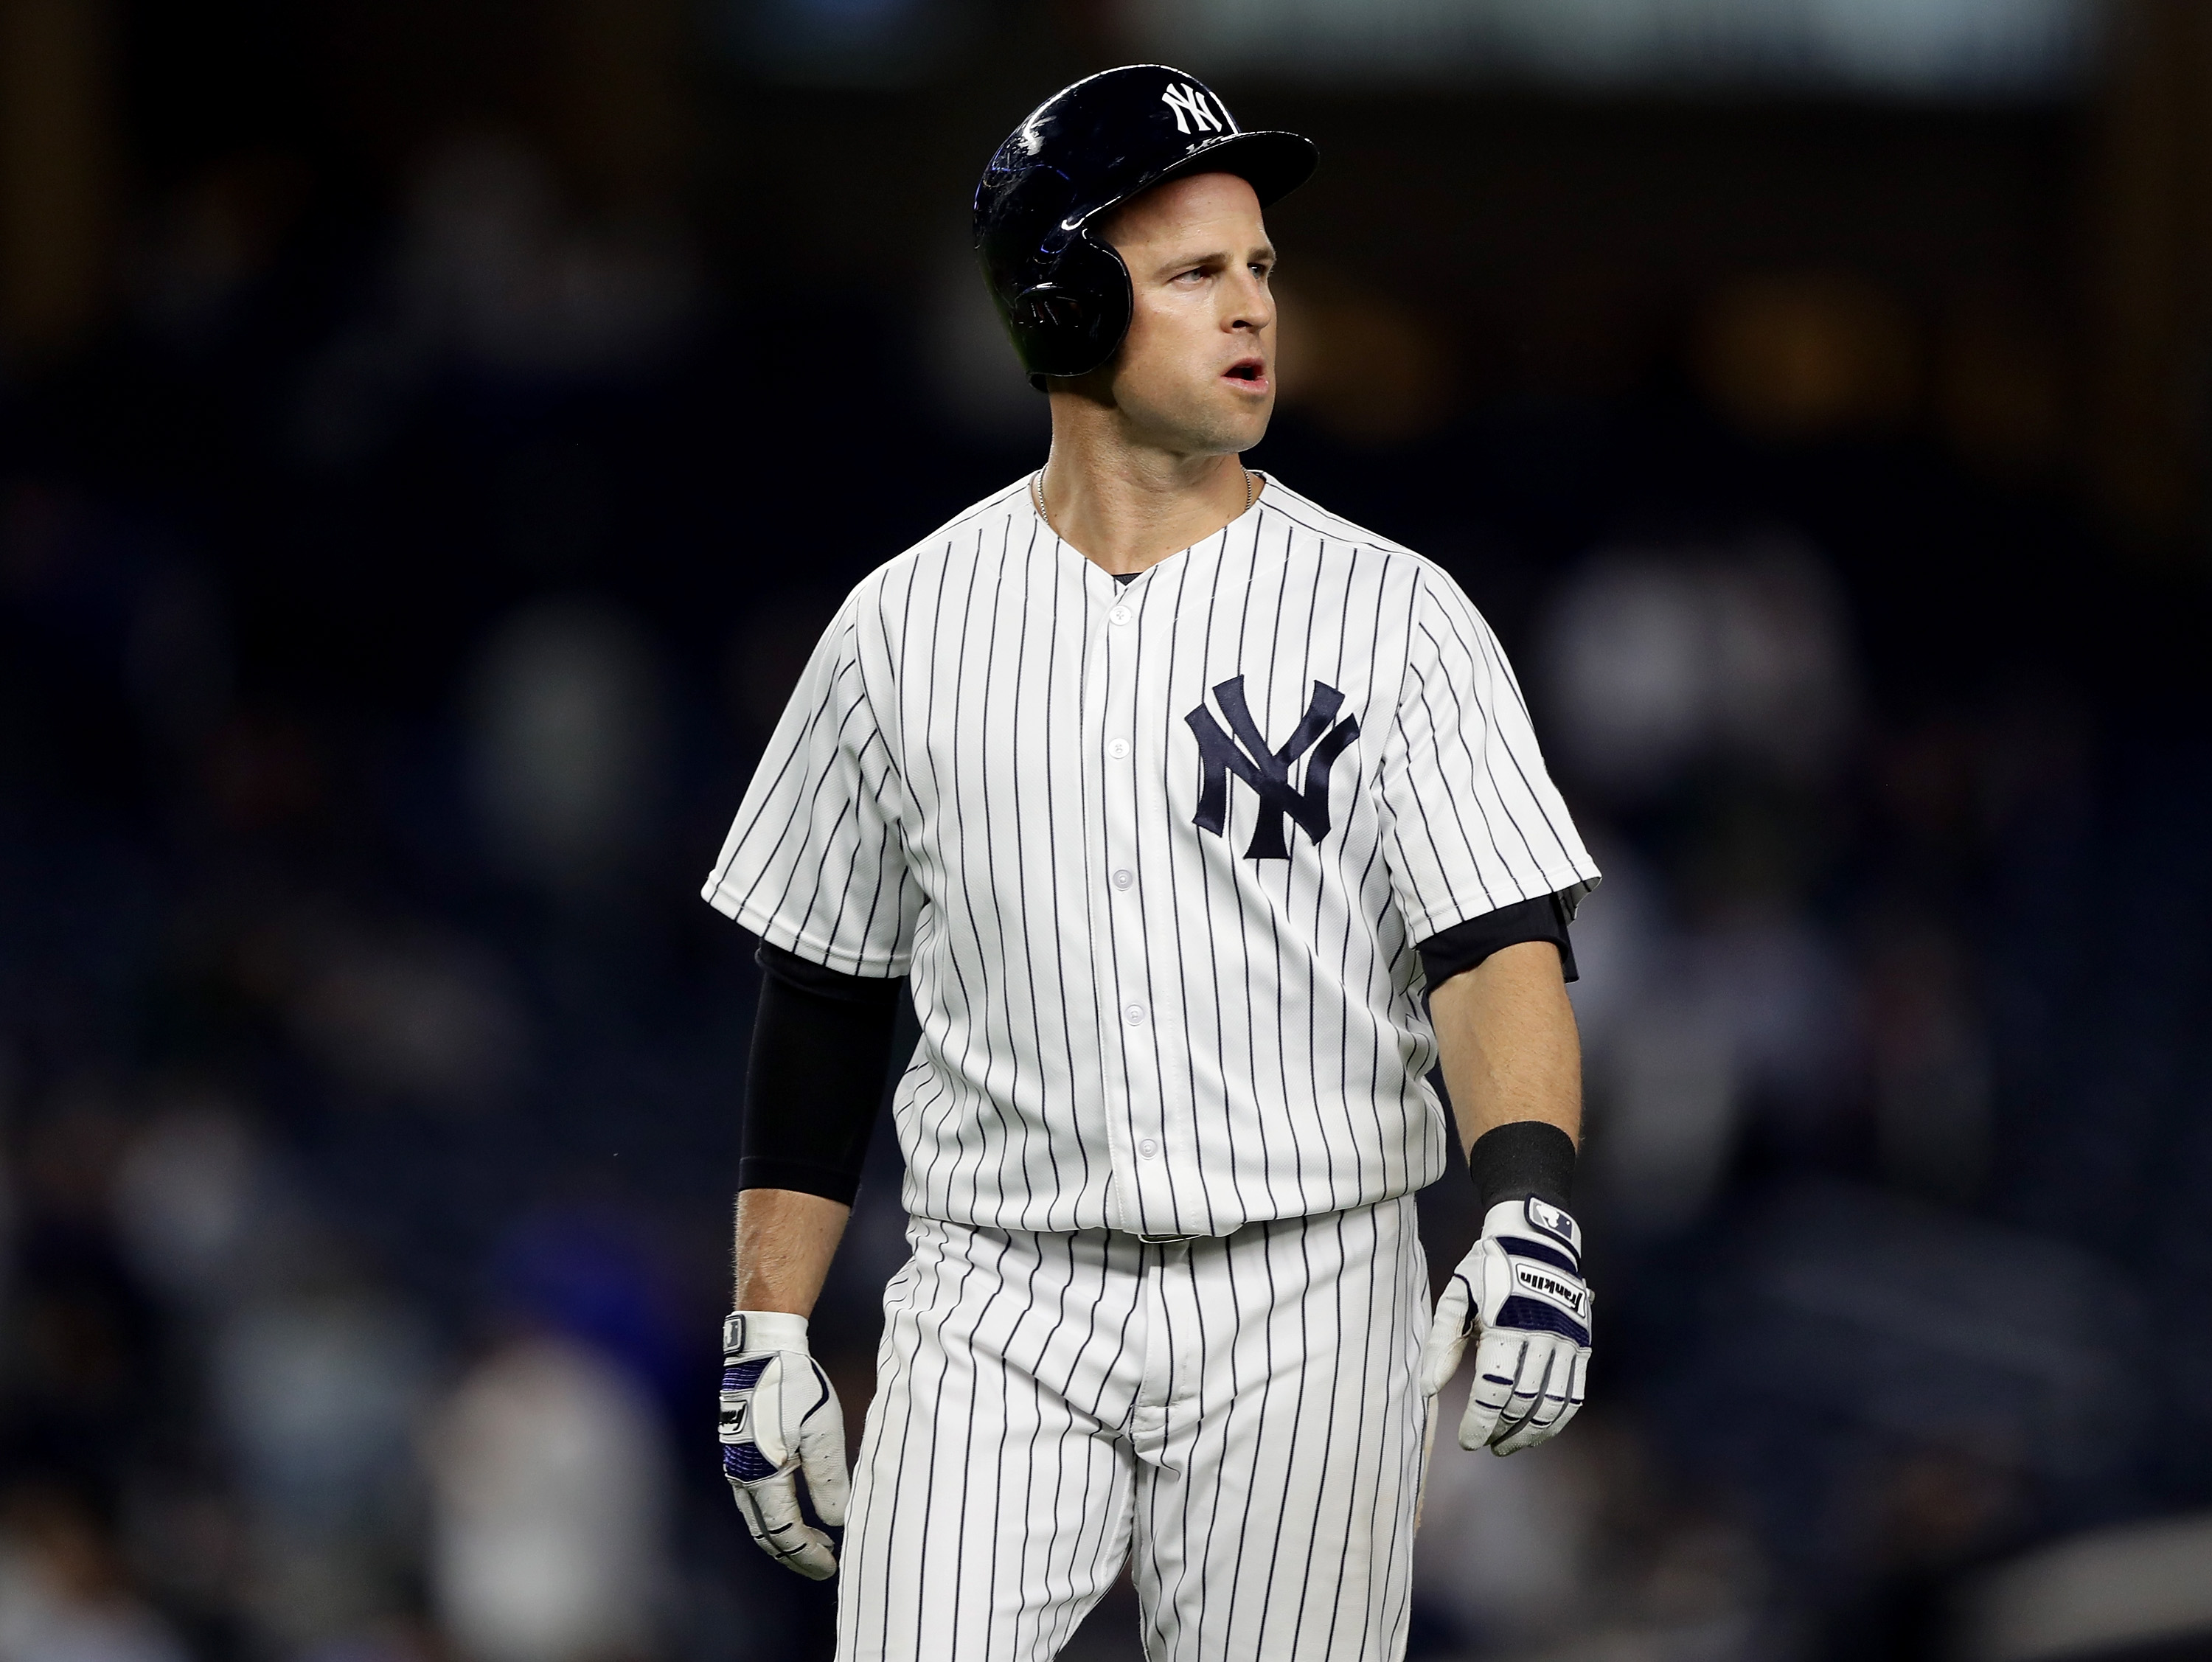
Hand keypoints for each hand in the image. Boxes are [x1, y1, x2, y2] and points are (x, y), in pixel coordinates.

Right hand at [720, 1311, 848, 1578]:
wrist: (763, 1350)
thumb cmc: (794, 1387)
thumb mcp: (822, 1434)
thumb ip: (828, 1481)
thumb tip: (836, 1521)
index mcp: (761, 1477)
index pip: (784, 1534)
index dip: (808, 1556)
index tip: (832, 1566)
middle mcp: (742, 1478)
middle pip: (767, 1534)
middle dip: (796, 1554)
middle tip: (826, 1564)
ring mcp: (737, 1466)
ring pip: (760, 1518)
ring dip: (787, 1536)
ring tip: (820, 1540)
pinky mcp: (741, 1453)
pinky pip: (757, 1499)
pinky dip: (778, 1514)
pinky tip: (800, 1507)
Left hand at [1421, 1197, 1591, 1455]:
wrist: (1536, 1238)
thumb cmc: (1487, 1268)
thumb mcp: (1457, 1296)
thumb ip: (1442, 1343)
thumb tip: (1428, 1388)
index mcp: (1506, 1323)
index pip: (1493, 1389)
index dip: (1479, 1421)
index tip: (1466, 1441)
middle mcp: (1541, 1335)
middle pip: (1522, 1401)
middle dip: (1500, 1429)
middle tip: (1483, 1443)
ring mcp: (1567, 1341)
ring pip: (1552, 1404)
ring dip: (1530, 1433)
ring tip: (1507, 1445)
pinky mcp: (1582, 1344)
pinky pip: (1574, 1393)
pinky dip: (1558, 1419)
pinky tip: (1538, 1430)